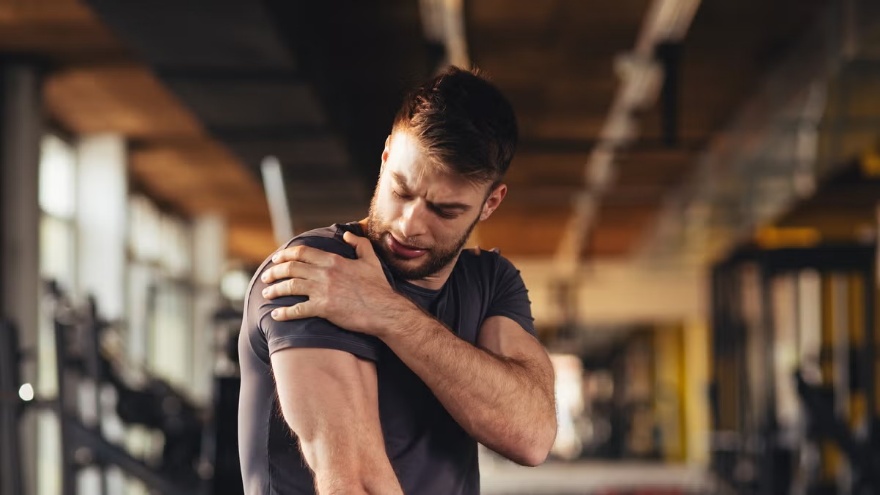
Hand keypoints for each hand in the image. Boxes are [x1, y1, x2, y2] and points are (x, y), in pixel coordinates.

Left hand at [260, 231, 401, 334]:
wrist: (384, 310)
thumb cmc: (378, 287)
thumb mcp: (371, 260)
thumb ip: (359, 244)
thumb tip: (346, 234)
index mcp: (334, 260)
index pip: (302, 252)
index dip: (285, 254)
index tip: (276, 258)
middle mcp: (325, 273)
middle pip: (291, 268)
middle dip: (274, 271)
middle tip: (266, 276)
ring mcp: (323, 291)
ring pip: (290, 287)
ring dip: (275, 289)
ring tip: (266, 293)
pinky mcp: (324, 309)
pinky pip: (297, 310)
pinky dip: (284, 313)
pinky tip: (275, 315)